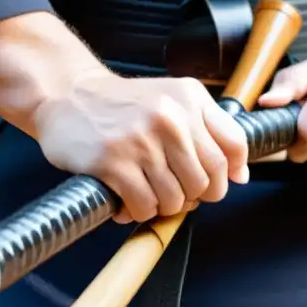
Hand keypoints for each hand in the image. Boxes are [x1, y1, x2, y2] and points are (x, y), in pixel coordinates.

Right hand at [32, 71, 249, 223]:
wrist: (67, 95)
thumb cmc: (121, 105)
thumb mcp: (171, 100)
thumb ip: (209, 130)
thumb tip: (240, 175)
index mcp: (189, 98)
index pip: (233, 147)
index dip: (228, 175)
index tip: (212, 182)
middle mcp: (170, 116)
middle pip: (207, 181)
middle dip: (193, 196)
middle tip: (172, 191)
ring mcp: (141, 139)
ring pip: (176, 198)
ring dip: (162, 206)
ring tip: (146, 193)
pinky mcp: (112, 161)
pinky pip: (144, 206)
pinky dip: (137, 211)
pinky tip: (126, 199)